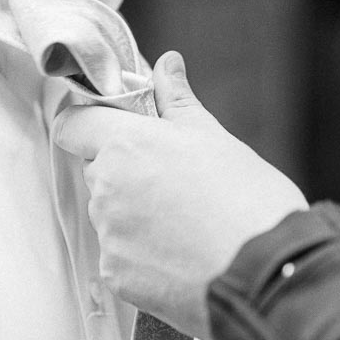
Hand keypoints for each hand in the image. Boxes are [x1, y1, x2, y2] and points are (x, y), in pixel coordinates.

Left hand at [52, 51, 306, 339]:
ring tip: (187, 226)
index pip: (73, 125)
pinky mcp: (117, 276)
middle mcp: (105, 189)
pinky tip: (183, 256)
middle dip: (126, 173)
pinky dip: (144, 256)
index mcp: (125, 144)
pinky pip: (120, 257)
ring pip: (110, 216)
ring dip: (135, 216)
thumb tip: (166, 64)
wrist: (267, 272)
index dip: (89, 125)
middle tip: (175, 184)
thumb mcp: (214, 138)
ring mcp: (108, 236)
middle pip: (98, 172)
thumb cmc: (247, 199)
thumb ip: (177, 101)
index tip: (113, 130)